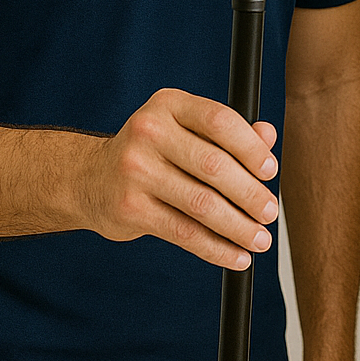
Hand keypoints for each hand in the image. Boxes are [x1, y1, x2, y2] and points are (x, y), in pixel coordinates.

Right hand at [80, 89, 278, 268]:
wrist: (90, 179)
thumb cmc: (152, 153)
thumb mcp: (185, 130)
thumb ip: (226, 132)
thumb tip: (269, 134)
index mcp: (169, 104)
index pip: (219, 121)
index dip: (251, 148)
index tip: (270, 171)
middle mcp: (149, 131)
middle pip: (214, 165)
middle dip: (250, 194)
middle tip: (270, 213)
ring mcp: (136, 170)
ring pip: (202, 204)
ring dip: (238, 227)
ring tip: (260, 239)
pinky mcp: (130, 208)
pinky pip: (184, 233)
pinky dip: (216, 249)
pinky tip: (237, 256)